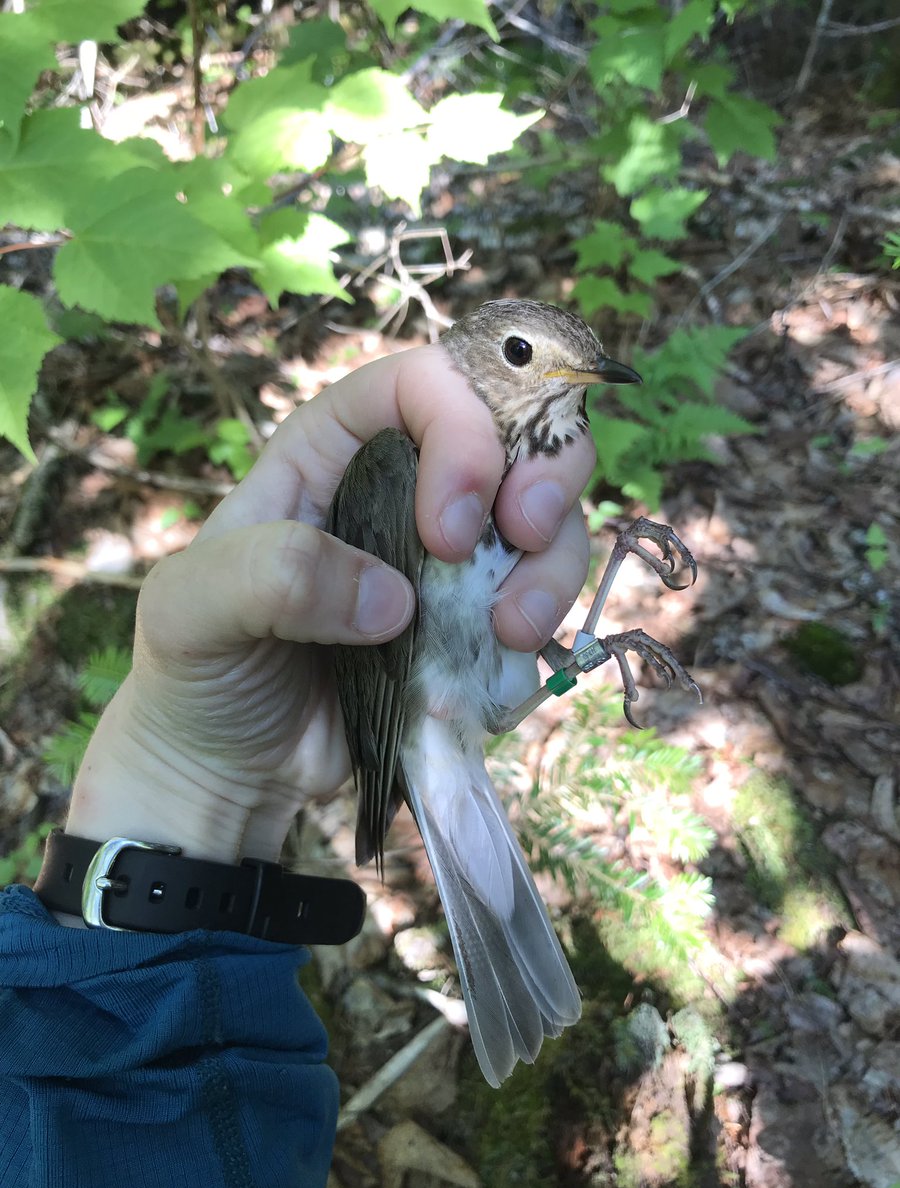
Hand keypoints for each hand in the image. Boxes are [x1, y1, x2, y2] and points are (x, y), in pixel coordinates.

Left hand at [66, 345, 595, 864]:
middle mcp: (404, 488)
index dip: (460, 427)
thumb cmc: (199, 670)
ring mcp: (449, 559)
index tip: (447, 528)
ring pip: (548, 518)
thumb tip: (394, 599)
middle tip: (523, 535)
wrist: (232, 768)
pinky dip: (541, 633)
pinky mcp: (475, 624)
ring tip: (510, 633)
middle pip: (515, 430)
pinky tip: (492, 678)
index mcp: (331, 453)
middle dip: (545, 474)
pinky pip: (543, 603)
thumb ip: (275, 574)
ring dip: (552, 566)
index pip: (421, 384)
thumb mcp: (193, 609)